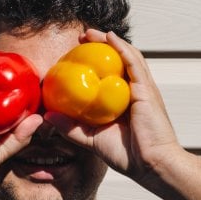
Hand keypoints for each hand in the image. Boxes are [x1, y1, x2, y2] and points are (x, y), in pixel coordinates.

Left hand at [45, 30, 181, 183]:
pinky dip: (122, 48)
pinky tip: (110, 38)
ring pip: (127, 56)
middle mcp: (136, 92)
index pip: (111, 75)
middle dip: (101, 46)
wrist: (152, 166)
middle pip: (119, 60)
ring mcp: (143, 89)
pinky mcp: (146, 90)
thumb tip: (48, 116)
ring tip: (91, 33)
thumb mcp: (92, 139)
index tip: (77, 54)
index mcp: (125, 102)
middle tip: (81, 38)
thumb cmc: (128, 156)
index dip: (96, 62)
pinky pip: (133, 63)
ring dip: (109, 41)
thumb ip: (71, 127)